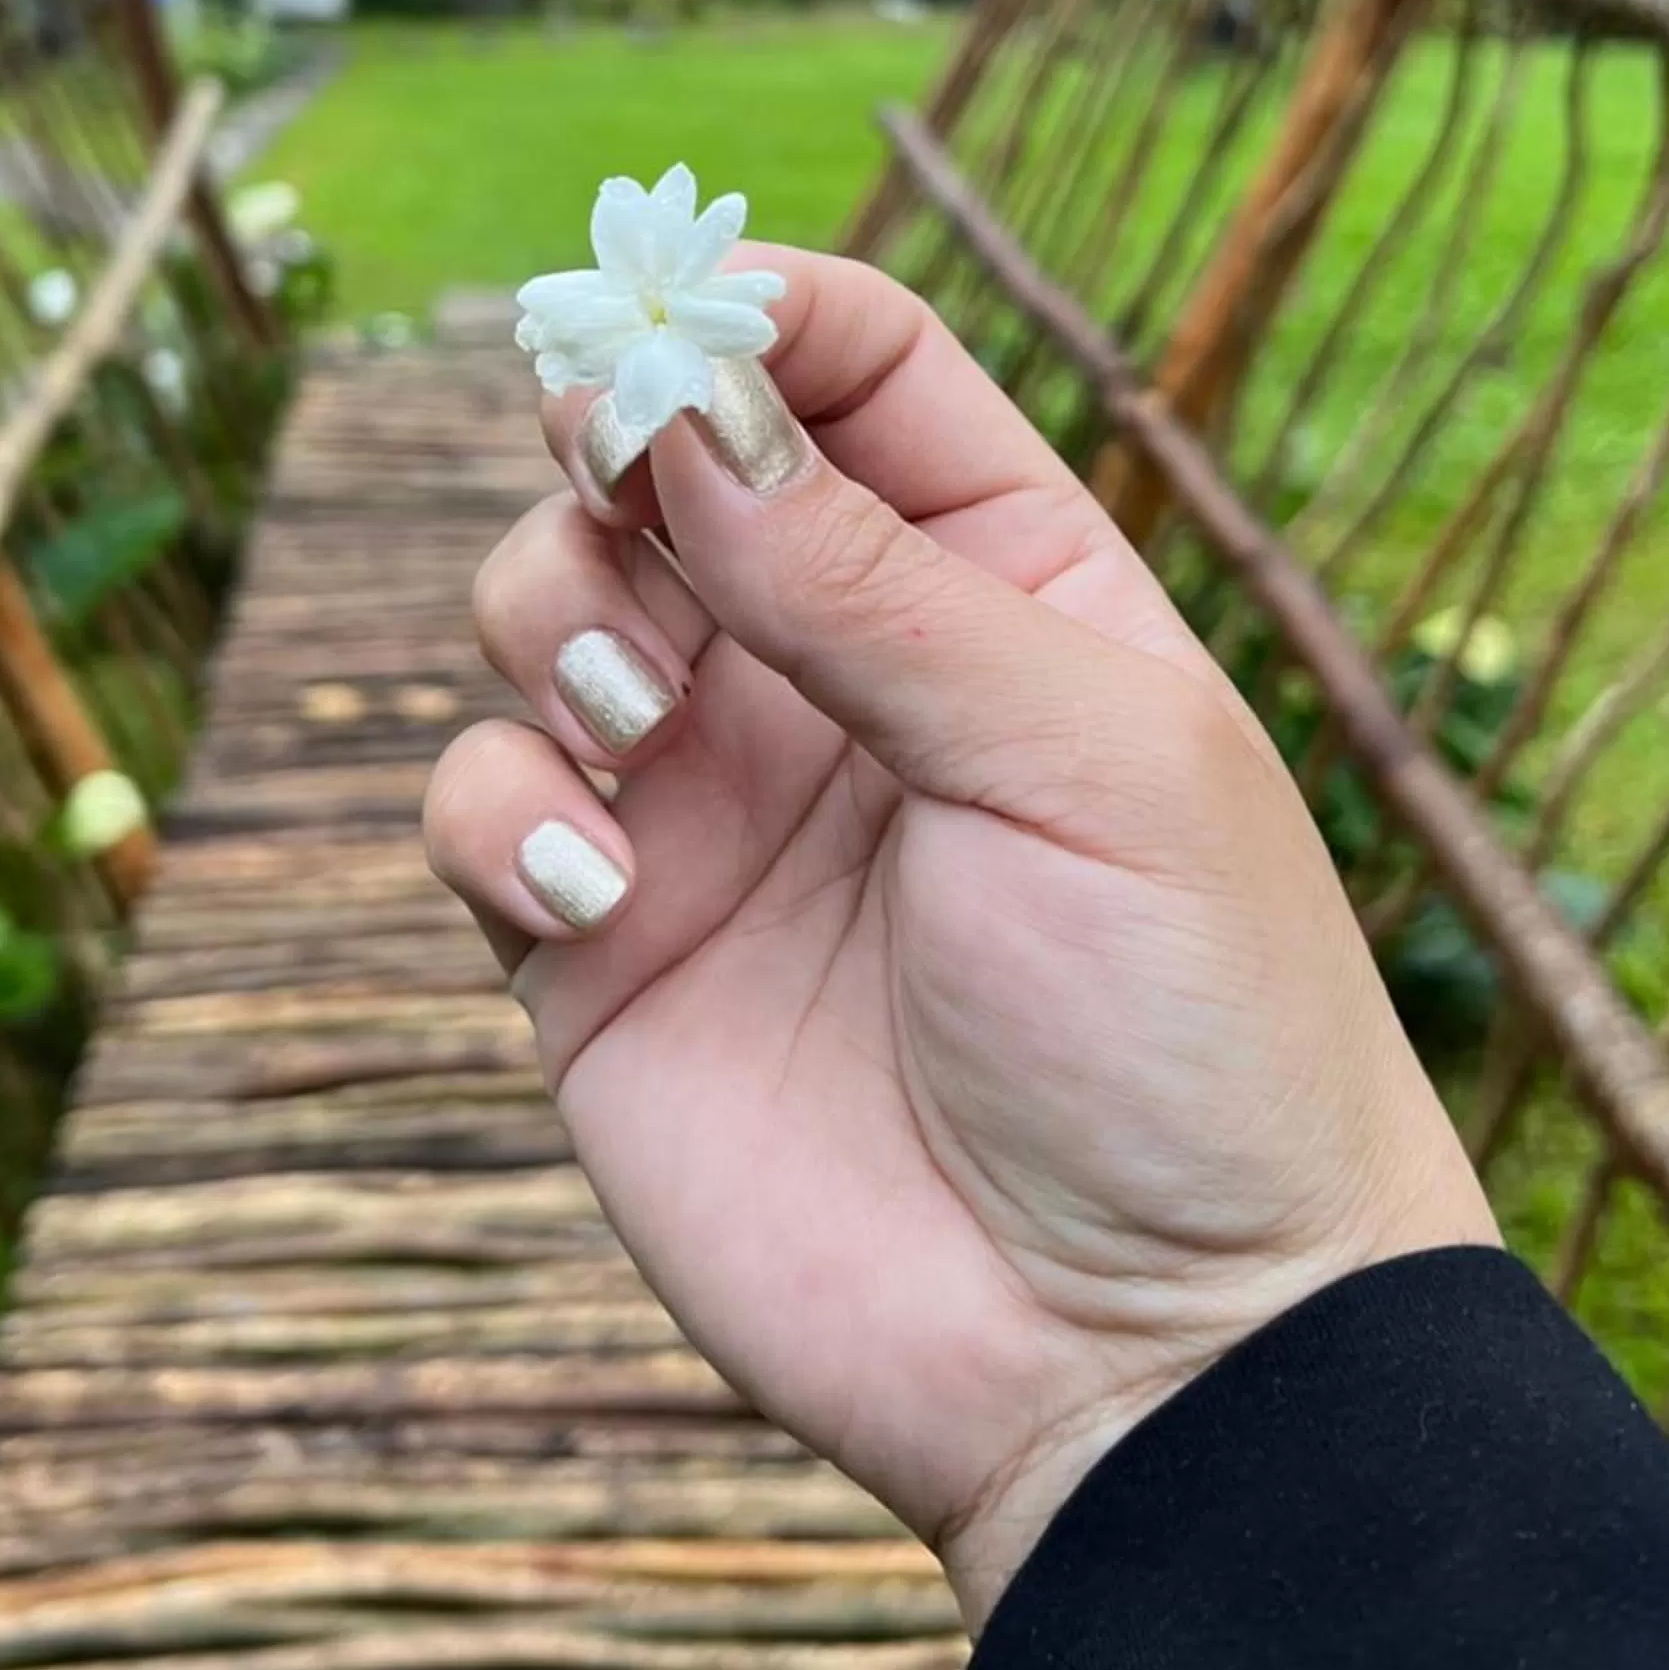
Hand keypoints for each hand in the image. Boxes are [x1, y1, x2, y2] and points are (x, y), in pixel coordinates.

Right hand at [424, 249, 1496, 1628]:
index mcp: (996, 580)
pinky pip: (481, 803)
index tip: (668, 315)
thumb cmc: (1187, 1033)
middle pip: (657, 453)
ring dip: (549, 610)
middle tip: (617, 474)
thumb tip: (681, 396)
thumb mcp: (1079, 759)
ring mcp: (710, 801)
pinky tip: (595, 890)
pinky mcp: (602, 947)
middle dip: (607, 434)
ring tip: (641, 717)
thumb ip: (873, 578)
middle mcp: (836, 670)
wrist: (1146, 1361)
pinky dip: (498, 809)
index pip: (847, 366)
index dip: (747, 308)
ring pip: (541, 601)